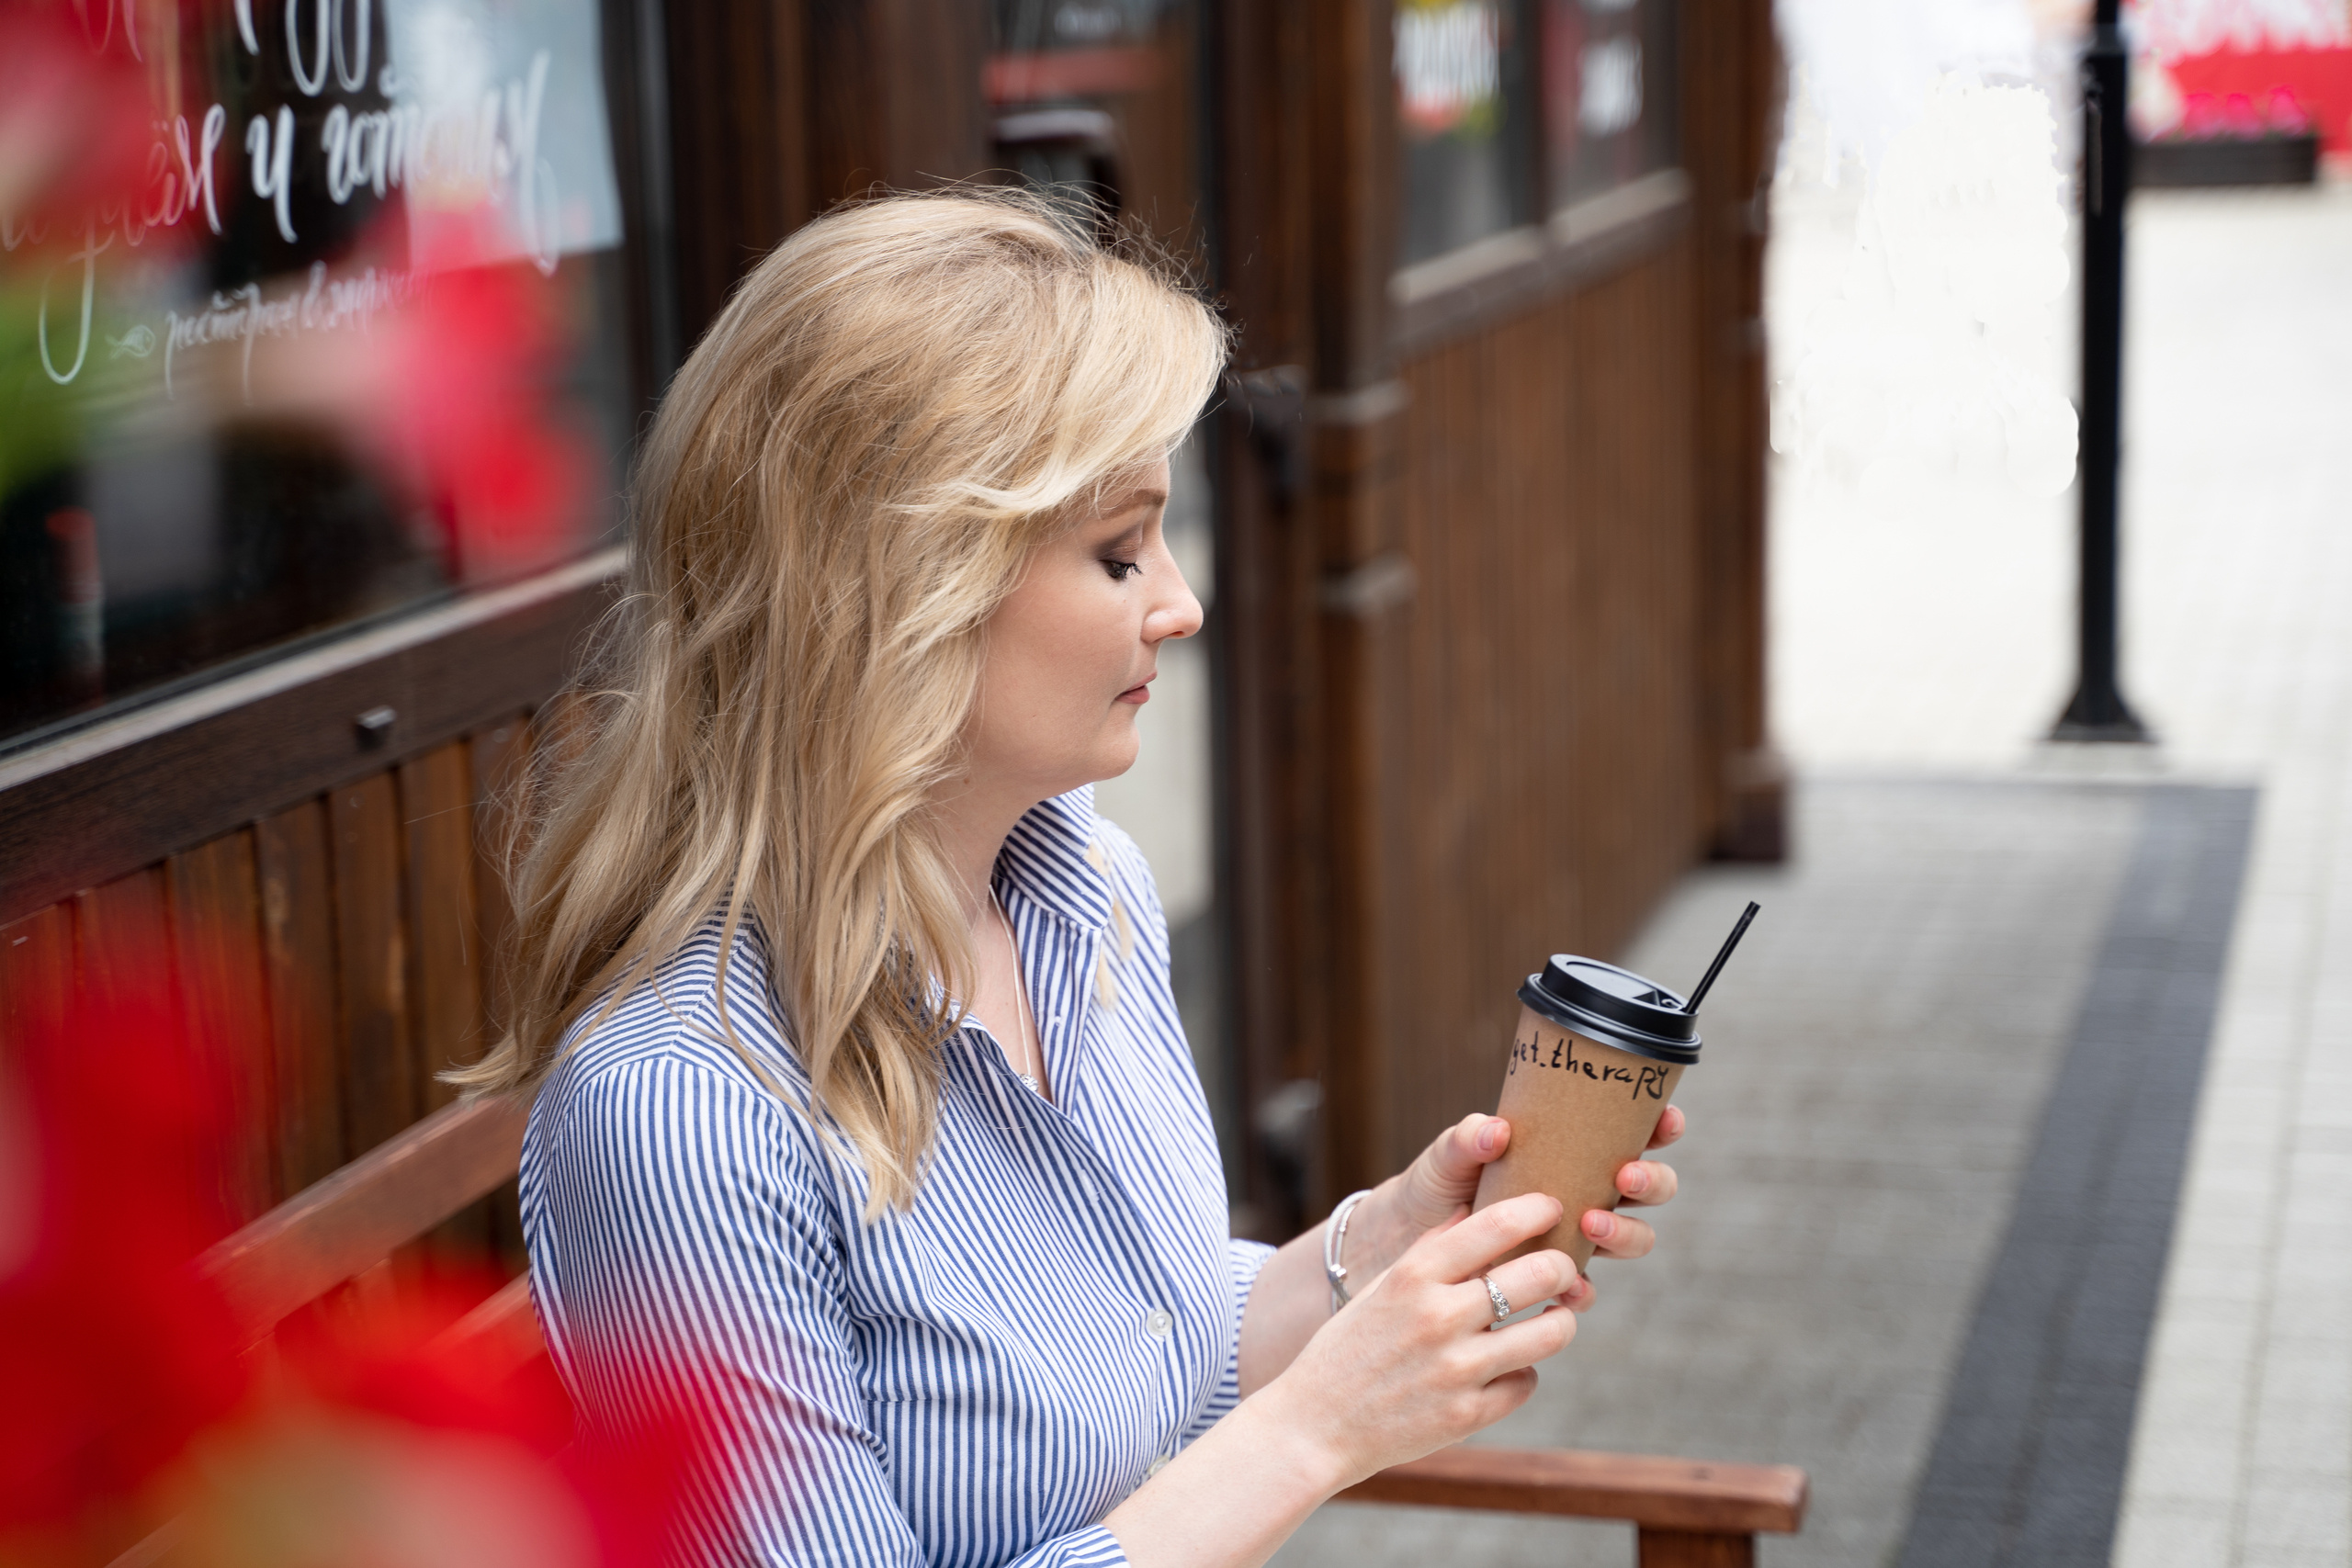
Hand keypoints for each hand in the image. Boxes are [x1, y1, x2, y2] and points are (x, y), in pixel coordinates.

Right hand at [1258, 1193, 1584, 1489]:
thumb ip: (1427, 1250)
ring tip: (1552, 1319)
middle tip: (1562, 1271)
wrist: (1314, 1428)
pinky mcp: (1467, 1415)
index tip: (1552, 1208)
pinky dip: (1521, 1374)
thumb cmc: (1347, 1350)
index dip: (1537, 1209)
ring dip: (1559, 1322)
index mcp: (1413, 1276)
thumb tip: (1471, 1211)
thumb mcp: (1379, 1289)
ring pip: (1550, 1332)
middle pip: (1540, 1274)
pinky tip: (1504, 1370)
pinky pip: (1526, 1382)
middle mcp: (1438, 1316)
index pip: (1495, 1225)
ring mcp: (1456, 1368)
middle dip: (1563, 1267)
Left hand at [1352, 1105, 1686, 1292]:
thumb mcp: (1446, 1159)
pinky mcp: (1552, 1280)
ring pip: (1631, 1237)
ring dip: (1625, 1231)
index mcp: (1569, 1152)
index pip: (1632, 1133)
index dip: (1661, 1127)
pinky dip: (1585, 1288)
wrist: (1404, 1244)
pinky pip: (1586, 1289)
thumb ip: (1467, 1140)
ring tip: (1591, 1222)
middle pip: (1648, 1188)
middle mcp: (1582, 1194)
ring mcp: (1573, 1239)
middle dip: (1651, 1181)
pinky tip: (1571, 1286)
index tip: (1665, 1121)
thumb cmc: (1434, 1187)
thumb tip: (1496, 1130)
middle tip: (1625, 1174)